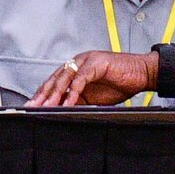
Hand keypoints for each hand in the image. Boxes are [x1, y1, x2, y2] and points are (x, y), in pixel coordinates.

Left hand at [27, 50, 157, 107]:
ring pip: (64, 78)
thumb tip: (63, 112)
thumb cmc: (121, 83)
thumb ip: (78, 101)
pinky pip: (80, 79)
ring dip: (54, 94)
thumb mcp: (94, 97)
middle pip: (55, 79)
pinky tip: (67, 103)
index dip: (42, 94)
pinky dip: (72, 92)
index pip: (54, 82)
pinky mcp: (95, 63)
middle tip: (32, 107)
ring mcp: (86, 61)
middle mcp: (78, 62)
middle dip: (42, 95)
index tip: (32, 107)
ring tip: (46, 107)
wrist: (142, 73)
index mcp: (76, 69)